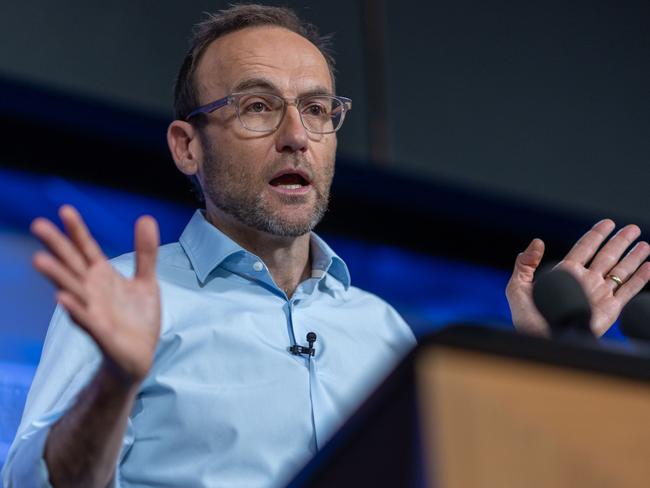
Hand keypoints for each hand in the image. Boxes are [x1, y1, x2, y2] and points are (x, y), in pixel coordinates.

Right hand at [31, 205, 160, 382]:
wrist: (140, 356)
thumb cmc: (137, 318)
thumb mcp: (146, 281)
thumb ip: (145, 252)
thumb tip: (146, 218)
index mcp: (102, 277)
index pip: (86, 249)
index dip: (77, 230)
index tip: (64, 209)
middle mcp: (92, 291)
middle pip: (72, 265)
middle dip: (57, 247)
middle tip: (38, 224)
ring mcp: (94, 312)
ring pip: (72, 291)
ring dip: (57, 276)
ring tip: (39, 259)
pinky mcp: (102, 334)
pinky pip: (86, 320)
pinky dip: (75, 309)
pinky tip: (63, 299)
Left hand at [506, 219, 649, 336]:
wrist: (542, 341)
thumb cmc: (527, 319)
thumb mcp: (518, 287)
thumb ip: (525, 264)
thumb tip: (537, 241)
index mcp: (564, 273)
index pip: (584, 248)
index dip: (596, 235)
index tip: (608, 223)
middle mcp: (585, 281)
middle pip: (607, 255)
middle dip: (620, 241)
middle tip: (633, 228)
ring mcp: (599, 294)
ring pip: (621, 270)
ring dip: (633, 257)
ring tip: (644, 244)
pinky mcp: (610, 308)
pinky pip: (628, 290)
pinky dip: (640, 278)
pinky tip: (649, 267)